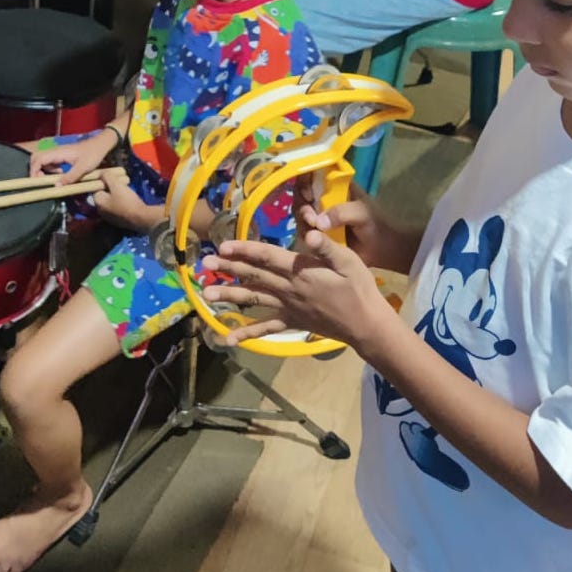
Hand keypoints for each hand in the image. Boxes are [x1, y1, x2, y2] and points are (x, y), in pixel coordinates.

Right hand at [29, 129, 113, 180]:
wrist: (101, 145)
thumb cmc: (93, 154)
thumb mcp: (83, 168)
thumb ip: (70, 177)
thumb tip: (56, 187)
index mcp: (58, 153)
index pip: (38, 160)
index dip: (33, 170)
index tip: (36, 181)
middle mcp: (55, 152)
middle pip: (37, 158)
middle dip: (35, 170)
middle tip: (42, 180)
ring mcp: (58, 153)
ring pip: (43, 161)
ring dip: (44, 170)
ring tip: (55, 178)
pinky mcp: (62, 156)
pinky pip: (51, 162)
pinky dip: (51, 169)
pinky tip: (61, 174)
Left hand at [92, 170, 150, 228]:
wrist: (141, 218)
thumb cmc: (127, 201)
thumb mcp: (117, 185)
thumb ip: (107, 177)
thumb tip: (102, 174)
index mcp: (98, 202)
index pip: (97, 187)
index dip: (106, 181)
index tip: (116, 179)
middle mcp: (100, 211)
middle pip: (104, 195)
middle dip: (112, 188)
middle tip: (122, 185)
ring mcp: (109, 217)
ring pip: (110, 201)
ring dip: (117, 196)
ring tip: (127, 192)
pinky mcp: (117, 221)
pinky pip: (116, 208)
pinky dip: (121, 203)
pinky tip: (129, 201)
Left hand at [200, 230, 398, 350]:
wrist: (366, 325)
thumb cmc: (360, 289)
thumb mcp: (350, 262)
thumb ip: (327, 247)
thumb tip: (309, 232)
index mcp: (301, 271)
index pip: (267, 257)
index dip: (245, 250)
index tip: (223, 246)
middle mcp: (289, 290)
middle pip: (254, 276)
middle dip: (228, 268)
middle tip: (204, 264)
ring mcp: (288, 308)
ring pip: (254, 299)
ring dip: (230, 295)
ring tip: (207, 294)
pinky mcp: (292, 322)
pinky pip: (266, 328)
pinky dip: (247, 333)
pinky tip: (228, 338)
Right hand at [298, 184, 419, 273]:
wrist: (384, 249)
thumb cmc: (376, 223)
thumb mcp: (362, 213)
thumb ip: (342, 213)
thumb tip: (318, 222)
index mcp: (335, 186)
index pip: (313, 175)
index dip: (305, 181)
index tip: (308, 194)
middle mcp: (324, 199)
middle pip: (301, 196)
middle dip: (303, 206)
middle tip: (311, 218)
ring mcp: (320, 217)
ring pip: (300, 214)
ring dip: (303, 221)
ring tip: (314, 228)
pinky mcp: (318, 234)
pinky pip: (304, 231)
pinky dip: (305, 234)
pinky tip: (313, 239)